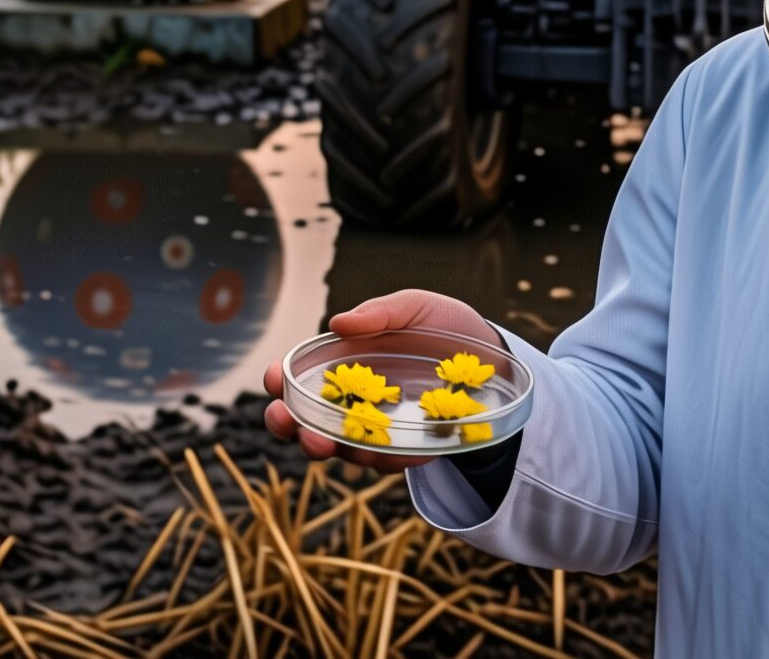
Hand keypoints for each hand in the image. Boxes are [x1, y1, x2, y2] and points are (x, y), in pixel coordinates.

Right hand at [262, 289, 499, 471]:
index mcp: (348, 363)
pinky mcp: (410, 448)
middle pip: (308, 420)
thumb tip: (338, 323)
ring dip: (328, 447)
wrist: (497, 359)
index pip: (302, 376)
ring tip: (322, 442)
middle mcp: (356, 400)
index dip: (279, 380)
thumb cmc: (448, 328)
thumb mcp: (417, 308)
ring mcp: (380, 428)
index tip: (271, 378)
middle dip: (289, 424)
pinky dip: (380, 458)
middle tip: (284, 421)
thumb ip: (382, 313)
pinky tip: (376, 452)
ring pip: (342, 446)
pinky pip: (389, 460)